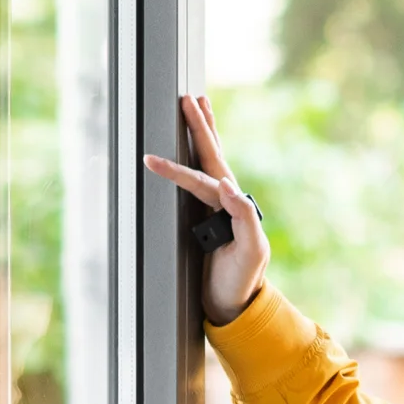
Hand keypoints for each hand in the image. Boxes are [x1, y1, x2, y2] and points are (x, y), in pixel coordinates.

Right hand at [143, 92, 269, 326]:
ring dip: (204, 133)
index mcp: (236, 207)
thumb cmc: (242, 280)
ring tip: (198, 105)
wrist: (235, 305)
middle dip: (200, 127)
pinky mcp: (208, 216)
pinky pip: (201, 178)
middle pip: (213, 156)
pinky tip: (194, 145)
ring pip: (210, 161)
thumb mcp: (251, 251)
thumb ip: (244, 217)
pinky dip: (197, 156)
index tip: (152, 161)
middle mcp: (228, 201)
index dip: (179, 171)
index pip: (206, 180)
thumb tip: (228, 185)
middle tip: (189, 98)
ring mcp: (218, 207)